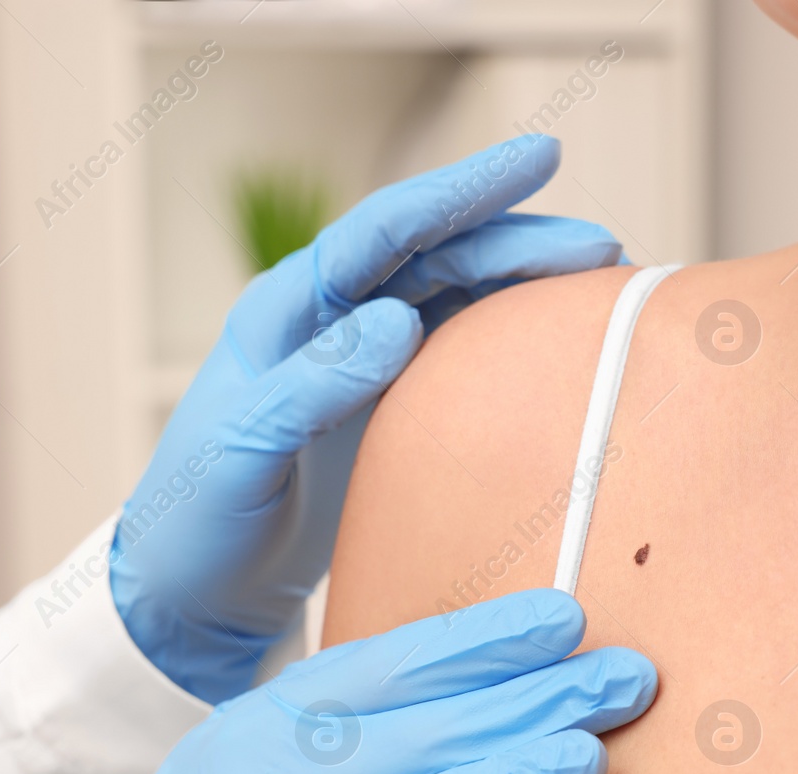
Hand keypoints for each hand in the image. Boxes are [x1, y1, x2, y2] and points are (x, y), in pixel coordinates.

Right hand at [25, 589, 656, 773]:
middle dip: (535, 701)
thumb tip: (480, 686)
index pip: (400, 666)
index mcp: (280, 720)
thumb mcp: (261, 752)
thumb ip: (354, 722)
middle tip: (626, 679)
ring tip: (586, 759)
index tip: (568, 618)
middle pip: (427, 731)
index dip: (488, 640)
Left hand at [109, 135, 622, 702]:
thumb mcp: (243, 452)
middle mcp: (331, 322)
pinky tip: (556, 345)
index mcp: (288, 311)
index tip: (541, 159)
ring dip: (522, 286)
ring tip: (599, 288)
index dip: (464, 191)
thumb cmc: (198, 521)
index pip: (387, 231)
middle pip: (437, 256)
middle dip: (518, 241)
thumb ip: (313, 384)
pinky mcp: (386, 408)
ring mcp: (363, 363)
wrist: (195, 590)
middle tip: (602, 251)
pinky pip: (458, 355)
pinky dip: (509, 340)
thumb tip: (398, 317)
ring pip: (455, 298)